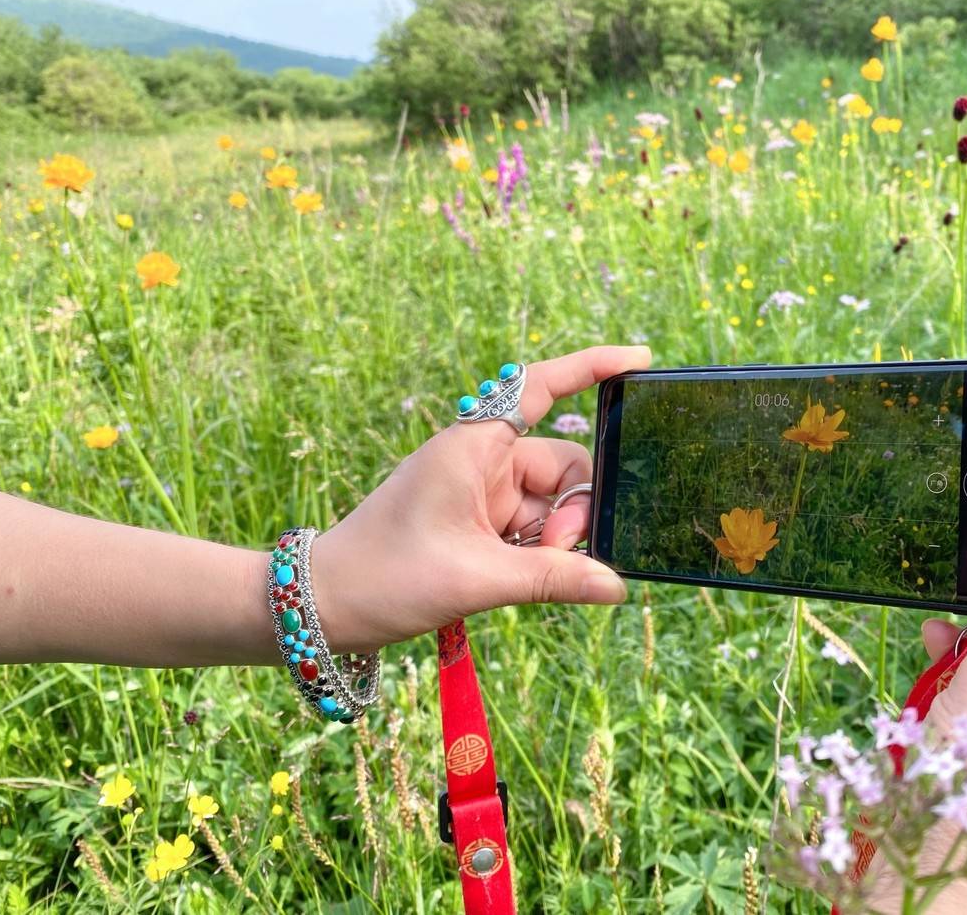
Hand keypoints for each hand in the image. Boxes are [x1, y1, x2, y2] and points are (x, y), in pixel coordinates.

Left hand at [311, 345, 648, 653]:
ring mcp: (481, 493)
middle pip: (563, 466)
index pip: (542, 387)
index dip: (593, 368)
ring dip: (556, 541)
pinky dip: (540, 554)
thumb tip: (616, 587)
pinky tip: (526, 580)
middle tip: (559, 555)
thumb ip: (553, 579)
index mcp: (474, 445)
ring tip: (526, 577)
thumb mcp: (476, 579)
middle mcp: (481, 460)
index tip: (642, 360)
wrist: (324, 606)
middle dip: (574, 510)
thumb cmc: (384, 576)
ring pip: (552, 504)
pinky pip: (533, 529)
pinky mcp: (479, 524)